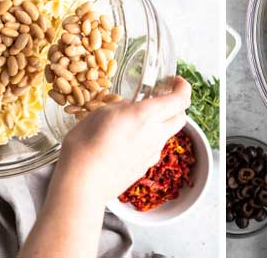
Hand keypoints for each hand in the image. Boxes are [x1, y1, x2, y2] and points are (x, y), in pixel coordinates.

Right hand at [56, 77, 191, 198]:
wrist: (83, 184)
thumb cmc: (85, 146)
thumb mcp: (99, 114)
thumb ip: (121, 107)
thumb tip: (131, 107)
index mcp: (145, 116)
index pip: (180, 99)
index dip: (183, 87)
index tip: (175, 81)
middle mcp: (155, 135)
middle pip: (181, 117)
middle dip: (177, 105)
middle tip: (161, 98)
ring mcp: (152, 154)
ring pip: (167, 134)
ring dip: (160, 124)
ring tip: (136, 121)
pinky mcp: (145, 168)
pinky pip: (154, 148)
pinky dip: (148, 140)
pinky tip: (128, 141)